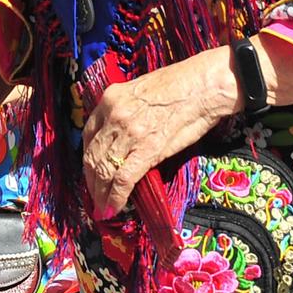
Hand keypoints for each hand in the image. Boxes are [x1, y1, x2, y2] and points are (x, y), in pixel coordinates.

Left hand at [81, 51, 230, 219]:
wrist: (205, 85)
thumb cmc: (181, 84)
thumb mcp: (140, 90)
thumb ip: (125, 112)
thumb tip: (122, 136)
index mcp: (111, 98)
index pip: (88, 135)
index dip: (88, 158)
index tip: (91, 171)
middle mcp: (114, 115)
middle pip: (92, 155)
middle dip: (90, 181)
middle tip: (94, 196)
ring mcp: (129, 133)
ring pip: (103, 170)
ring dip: (100, 194)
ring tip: (102, 208)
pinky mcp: (147, 150)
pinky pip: (123, 179)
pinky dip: (115, 198)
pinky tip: (114, 208)